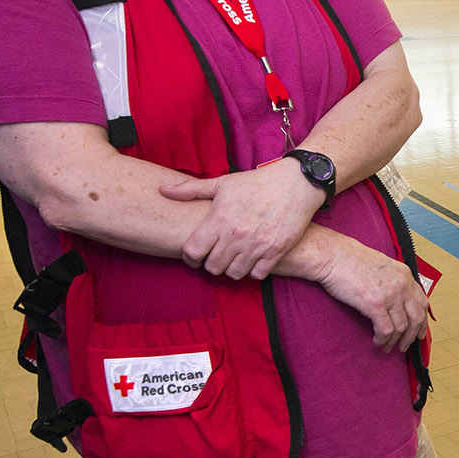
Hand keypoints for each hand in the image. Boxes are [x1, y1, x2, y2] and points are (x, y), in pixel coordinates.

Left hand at [160, 159, 326, 279]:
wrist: (295, 183)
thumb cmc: (256, 182)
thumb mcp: (222, 183)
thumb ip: (191, 189)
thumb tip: (162, 190)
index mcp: (219, 219)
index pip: (193, 252)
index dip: (190, 257)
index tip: (195, 255)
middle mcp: (236, 235)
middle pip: (212, 267)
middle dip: (210, 264)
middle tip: (215, 256)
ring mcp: (257, 245)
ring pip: (233, 274)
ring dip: (230, 269)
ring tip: (233, 259)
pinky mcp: (276, 251)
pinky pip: (257, 275)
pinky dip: (252, 271)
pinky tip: (251, 260)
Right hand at [313, 238, 429, 352]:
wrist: (333, 256)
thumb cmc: (350, 260)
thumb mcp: (382, 266)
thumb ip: (393, 281)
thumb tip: (396, 301)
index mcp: (404, 275)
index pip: (422, 302)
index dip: (422, 321)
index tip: (419, 332)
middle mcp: (402, 285)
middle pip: (416, 317)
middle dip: (411, 336)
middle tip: (404, 346)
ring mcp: (390, 295)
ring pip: (401, 327)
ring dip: (394, 341)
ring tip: (387, 347)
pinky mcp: (376, 305)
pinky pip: (386, 330)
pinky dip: (382, 340)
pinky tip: (377, 342)